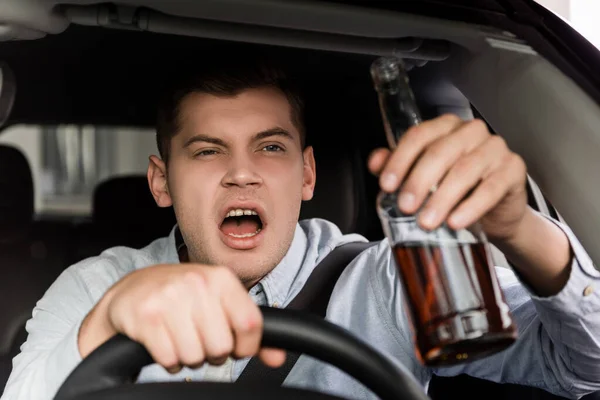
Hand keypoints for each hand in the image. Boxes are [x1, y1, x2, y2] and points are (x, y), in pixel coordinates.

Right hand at [78, 264, 284, 371]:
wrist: (131, 291)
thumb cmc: (183, 299)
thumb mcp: (219, 303)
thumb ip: (250, 330)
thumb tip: (278, 358)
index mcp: (221, 278)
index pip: (250, 324)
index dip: (245, 346)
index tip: (234, 345)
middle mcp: (197, 283)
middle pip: (222, 346)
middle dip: (211, 353)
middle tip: (199, 339)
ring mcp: (170, 298)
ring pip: (196, 357)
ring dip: (189, 358)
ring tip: (181, 338)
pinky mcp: (146, 317)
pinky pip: (170, 359)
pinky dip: (169, 360)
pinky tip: (164, 343)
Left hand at [368, 114, 527, 242]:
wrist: (494, 212)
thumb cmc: (457, 189)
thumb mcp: (423, 177)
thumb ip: (397, 165)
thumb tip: (375, 162)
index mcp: (446, 127)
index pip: (419, 136)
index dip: (400, 160)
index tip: (387, 185)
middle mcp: (471, 132)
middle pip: (440, 152)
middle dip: (418, 182)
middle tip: (405, 207)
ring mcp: (495, 148)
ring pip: (464, 171)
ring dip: (442, 199)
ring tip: (427, 222)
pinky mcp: (513, 169)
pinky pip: (491, 188)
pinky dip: (471, 207)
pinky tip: (455, 222)